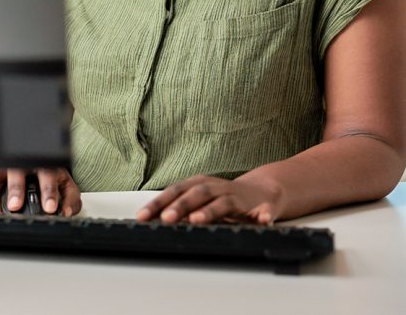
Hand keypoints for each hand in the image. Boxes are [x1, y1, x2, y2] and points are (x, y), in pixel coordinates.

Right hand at [0, 168, 81, 216]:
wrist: (36, 161)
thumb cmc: (49, 175)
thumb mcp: (64, 184)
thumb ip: (70, 198)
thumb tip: (67, 212)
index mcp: (43, 162)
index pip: (47, 173)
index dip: (48, 191)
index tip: (50, 208)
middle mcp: (21, 162)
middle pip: (15, 170)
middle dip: (15, 188)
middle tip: (15, 206)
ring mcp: (3, 166)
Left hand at [136, 175, 283, 224]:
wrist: (262, 192)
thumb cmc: (223, 198)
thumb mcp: (199, 200)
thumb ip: (180, 210)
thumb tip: (151, 221)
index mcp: (198, 185)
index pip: (174, 192)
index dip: (158, 203)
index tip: (142, 216)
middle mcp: (216, 188)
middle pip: (196, 194)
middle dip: (180, 206)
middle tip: (167, 218)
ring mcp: (237, 197)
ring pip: (223, 203)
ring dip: (210, 211)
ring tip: (198, 220)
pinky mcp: (260, 207)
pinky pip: (263, 212)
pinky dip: (263, 215)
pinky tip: (263, 221)